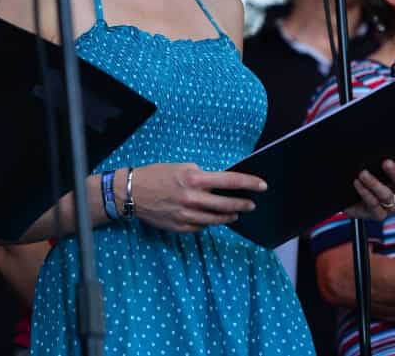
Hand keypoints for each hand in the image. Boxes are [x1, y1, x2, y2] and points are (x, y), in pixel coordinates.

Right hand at [131, 163, 266, 232]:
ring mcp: (187, 215)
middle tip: (250, 204)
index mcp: (194, 179)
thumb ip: (201, 176)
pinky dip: (208, 222)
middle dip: (243, 204)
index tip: (262, 186)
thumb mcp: (181, 167)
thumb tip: (219, 183)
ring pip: (216, 220)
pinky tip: (212, 219)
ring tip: (235, 214)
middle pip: (227, 205)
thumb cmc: (156, 175)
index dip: (249, 183)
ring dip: (229, 216)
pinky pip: (201, 227)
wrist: (132, 192)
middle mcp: (193, 199)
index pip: (230, 181)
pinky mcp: (180, 227)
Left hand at [345, 158, 394, 220]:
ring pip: (387, 195)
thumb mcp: (372, 162)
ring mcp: (390, 206)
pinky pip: (375, 206)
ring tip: (363, 174)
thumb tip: (379, 142)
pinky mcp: (377, 214)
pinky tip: (357, 183)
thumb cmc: (363, 172)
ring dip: (375, 183)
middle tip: (386, 163)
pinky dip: (365, 193)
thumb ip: (379, 155)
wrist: (347, 193)